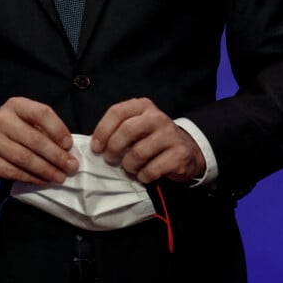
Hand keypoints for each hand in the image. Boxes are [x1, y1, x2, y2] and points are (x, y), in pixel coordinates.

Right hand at [0, 97, 78, 185]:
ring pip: (25, 158)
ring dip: (46, 170)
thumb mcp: (22, 123)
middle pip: (34, 139)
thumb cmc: (7, 134)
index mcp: (15, 105)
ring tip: (59, 176)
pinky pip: (14, 171)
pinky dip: (31, 178)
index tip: (69, 145)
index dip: (58, 129)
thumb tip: (66, 148)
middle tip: (71, 166)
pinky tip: (42, 180)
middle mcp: (1, 119)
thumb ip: (41, 130)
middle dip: (56, 155)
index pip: (41, 113)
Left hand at [90, 98, 205, 183]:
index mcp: (143, 106)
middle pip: (127, 130)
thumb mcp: (136, 125)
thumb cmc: (152, 138)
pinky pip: (152, 169)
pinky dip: (143, 176)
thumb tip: (96, 144)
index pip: (117, 112)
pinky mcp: (179, 154)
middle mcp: (157, 117)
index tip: (96, 147)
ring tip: (129, 168)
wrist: (186, 149)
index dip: (102, 131)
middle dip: (113, 148)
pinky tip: (143, 174)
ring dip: (129, 165)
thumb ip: (118, 129)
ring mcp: (170, 134)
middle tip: (110, 159)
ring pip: (138, 152)